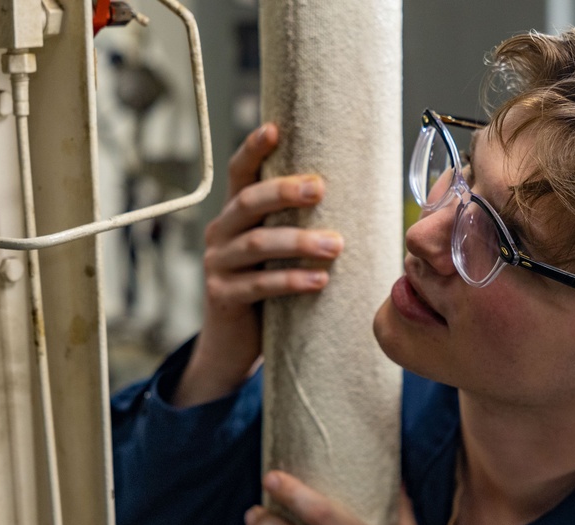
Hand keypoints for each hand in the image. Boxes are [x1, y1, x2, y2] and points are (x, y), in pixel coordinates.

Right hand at [173, 124, 343, 406]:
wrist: (232, 346)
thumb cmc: (266, 292)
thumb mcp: (275, 254)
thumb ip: (295, 227)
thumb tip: (357, 199)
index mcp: (233, 216)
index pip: (239, 174)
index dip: (252, 149)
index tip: (274, 128)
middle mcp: (219, 234)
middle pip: (249, 203)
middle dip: (284, 191)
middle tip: (320, 188)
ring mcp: (217, 265)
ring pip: (257, 245)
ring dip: (299, 242)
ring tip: (336, 245)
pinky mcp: (222, 297)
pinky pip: (259, 285)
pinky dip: (291, 281)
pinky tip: (319, 281)